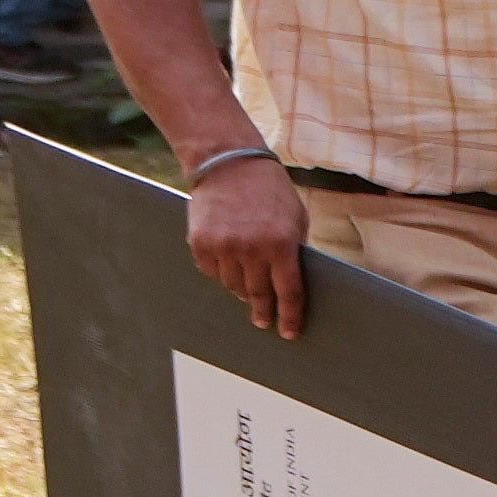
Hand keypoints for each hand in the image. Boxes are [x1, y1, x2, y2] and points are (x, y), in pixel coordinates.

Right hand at [186, 155, 307, 336]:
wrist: (230, 163)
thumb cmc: (270, 191)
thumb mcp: (295, 218)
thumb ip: (296, 250)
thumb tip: (295, 284)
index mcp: (281, 244)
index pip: (288, 293)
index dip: (290, 316)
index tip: (289, 333)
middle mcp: (252, 249)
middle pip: (258, 295)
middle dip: (264, 311)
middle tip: (264, 321)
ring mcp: (224, 247)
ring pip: (233, 287)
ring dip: (242, 290)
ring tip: (247, 283)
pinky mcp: (200, 243)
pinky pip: (212, 273)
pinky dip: (221, 273)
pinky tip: (227, 262)